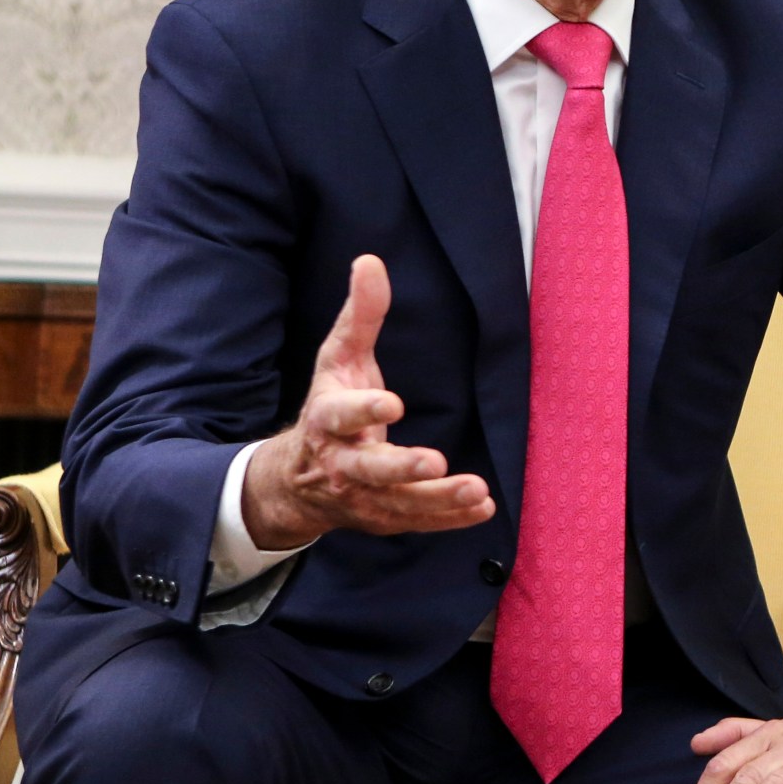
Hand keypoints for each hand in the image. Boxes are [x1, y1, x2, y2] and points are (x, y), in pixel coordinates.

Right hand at [241, 255, 495, 549]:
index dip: (364, 411)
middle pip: (368, 469)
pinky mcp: (383, 518)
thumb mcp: (339, 360)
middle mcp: (340, 463)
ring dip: (438, 499)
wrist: (298, 481)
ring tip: (477, 490)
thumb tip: (370, 261)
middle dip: (401, 467)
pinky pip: (417, 522)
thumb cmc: (328, 407)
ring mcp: (361, 497)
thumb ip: (359, 316)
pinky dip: (449, 519)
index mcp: (326, 420)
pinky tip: (484, 509)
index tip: (393, 404)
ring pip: (399, 503)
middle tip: (434, 462)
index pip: (340, 415)